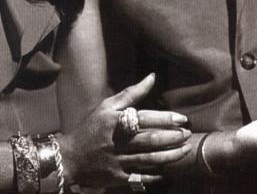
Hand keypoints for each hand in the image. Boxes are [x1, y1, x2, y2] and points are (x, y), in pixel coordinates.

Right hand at [58, 74, 191, 188]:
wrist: (69, 157)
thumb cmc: (91, 128)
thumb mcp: (107, 106)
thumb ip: (131, 93)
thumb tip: (152, 77)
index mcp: (115, 122)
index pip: (145, 118)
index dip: (165, 118)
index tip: (182, 118)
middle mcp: (117, 141)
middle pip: (150, 140)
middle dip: (172, 137)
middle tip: (188, 134)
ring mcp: (117, 161)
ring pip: (148, 159)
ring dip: (170, 155)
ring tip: (185, 150)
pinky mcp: (117, 177)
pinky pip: (139, 178)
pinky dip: (154, 175)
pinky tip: (167, 171)